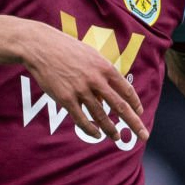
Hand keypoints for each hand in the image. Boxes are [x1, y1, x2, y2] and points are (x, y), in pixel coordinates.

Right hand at [22, 23, 148, 141]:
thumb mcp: (90, 56)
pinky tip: (96, 134)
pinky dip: (90, 129)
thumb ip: (101, 74)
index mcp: (105, 68)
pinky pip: (81, 118)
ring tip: (116, 137)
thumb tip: (104, 97)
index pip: (126, 90)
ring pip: (100, 115)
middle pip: (120, 106)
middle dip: (134, 123)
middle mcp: (96, 80)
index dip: (135, 103)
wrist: (41, 47)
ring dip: (110, 129)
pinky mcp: (66, 98)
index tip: (139, 112)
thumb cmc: (66, 49)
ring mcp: (81, 90)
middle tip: (143, 135)